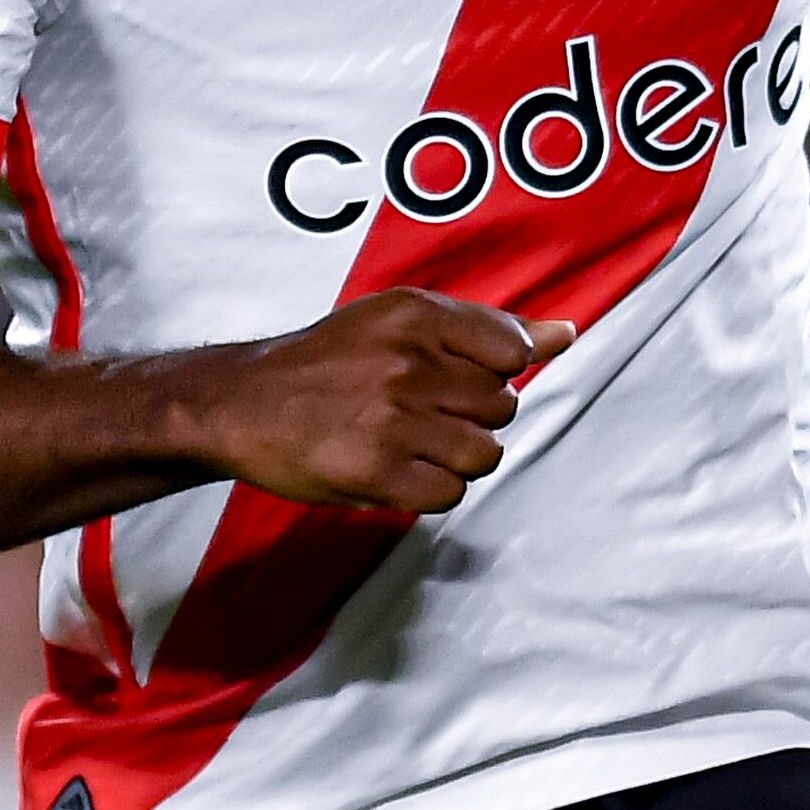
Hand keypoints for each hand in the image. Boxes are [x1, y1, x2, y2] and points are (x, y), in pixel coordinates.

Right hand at [182, 289, 577, 515]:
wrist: (245, 403)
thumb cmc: (328, 360)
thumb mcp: (400, 322)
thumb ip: (484, 329)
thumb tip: (564, 335)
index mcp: (415, 317)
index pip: (512, 351)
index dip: (493, 373)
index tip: (452, 376)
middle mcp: (407, 364)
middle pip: (503, 406)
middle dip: (473, 416)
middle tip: (422, 412)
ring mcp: (393, 421)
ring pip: (485, 454)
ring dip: (459, 457)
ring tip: (415, 444)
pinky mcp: (378, 472)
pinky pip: (451, 492)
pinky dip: (433, 488)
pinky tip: (399, 469)